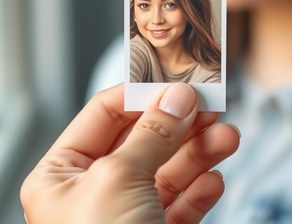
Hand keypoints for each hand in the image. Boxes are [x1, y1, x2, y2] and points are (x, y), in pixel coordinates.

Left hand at [21, 83, 239, 223]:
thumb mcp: (119, 180)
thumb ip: (152, 133)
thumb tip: (178, 96)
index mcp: (64, 173)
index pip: (106, 113)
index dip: (142, 93)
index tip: (177, 81)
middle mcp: (94, 189)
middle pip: (144, 138)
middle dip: (180, 122)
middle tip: (210, 105)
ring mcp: (127, 213)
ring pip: (168, 169)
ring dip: (200, 152)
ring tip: (227, 136)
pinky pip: (181, 203)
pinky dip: (201, 189)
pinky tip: (215, 180)